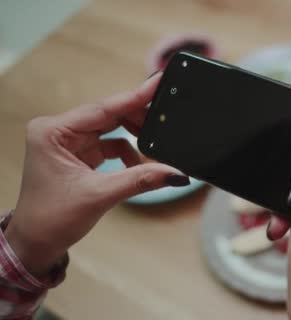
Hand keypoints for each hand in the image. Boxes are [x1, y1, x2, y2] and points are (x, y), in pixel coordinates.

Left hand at [6, 73, 189, 274]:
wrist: (36, 243)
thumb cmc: (51, 219)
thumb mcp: (100, 195)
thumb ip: (140, 179)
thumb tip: (176, 173)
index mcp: (53, 131)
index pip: (103, 107)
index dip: (135, 96)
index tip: (159, 82)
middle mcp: (59, 130)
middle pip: (109, 113)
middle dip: (138, 119)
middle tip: (167, 120)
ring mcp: (69, 141)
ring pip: (111, 127)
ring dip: (134, 136)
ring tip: (155, 147)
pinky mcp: (78, 153)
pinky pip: (110, 142)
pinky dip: (128, 151)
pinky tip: (139, 164)